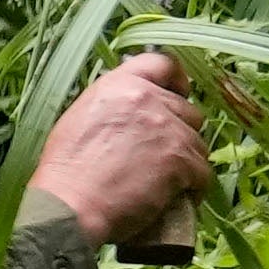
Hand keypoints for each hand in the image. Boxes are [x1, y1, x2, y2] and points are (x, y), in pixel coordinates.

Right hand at [30, 50, 215, 261]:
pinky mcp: (180, 159)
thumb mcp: (81, 119)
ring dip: (188, 162)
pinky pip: (202, 172)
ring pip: (198, 143)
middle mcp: (147, 99)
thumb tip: (132, 116)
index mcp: (119, 84)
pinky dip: (194, 188)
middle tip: (166, 155)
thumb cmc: (66, 171)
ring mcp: (167, 128)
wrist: (70, 205)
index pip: (162, 63)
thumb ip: (114, 107)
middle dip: (181, 132)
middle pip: (187, 110)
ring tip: (170, 183)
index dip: (176, 80)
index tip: (178, 94)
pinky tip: (179, 199)